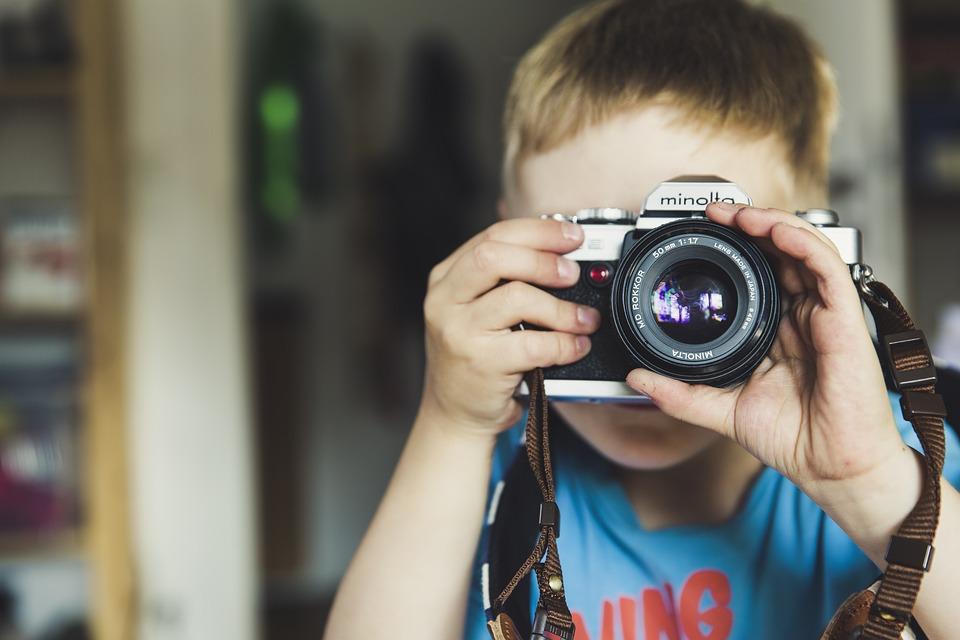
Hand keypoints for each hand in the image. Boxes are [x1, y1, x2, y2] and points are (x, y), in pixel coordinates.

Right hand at [420, 218, 599, 438]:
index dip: (537, 231)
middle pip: (495, 256)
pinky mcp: (480, 363)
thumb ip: (504, 280)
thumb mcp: (476, 310)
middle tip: (573, 273)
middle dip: (544, 259)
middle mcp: (445, 301)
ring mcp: (459, 332)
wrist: (454, 413)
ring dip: (561, 307)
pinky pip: (533, 344)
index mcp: (446, 278)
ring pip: (517, 297)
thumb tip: (561, 253)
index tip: (571, 235)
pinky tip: (575, 346)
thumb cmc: (474, 358)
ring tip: (583, 318)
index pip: (492, 236)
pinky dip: (564, 343)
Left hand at [625, 203, 910, 500]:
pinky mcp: (843, 318)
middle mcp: (802, 315)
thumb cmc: (793, 438)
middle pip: (780, 251)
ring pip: (803, 248)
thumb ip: (679, 393)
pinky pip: (826, 266)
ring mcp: (823, 313)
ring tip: (736, 213)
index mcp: (777, 329)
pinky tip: (774, 230)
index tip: (701, 233)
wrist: (830, 467)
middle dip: (748, 224)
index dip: (734, 248)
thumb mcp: (720, 410)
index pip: (759, 272)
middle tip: (713, 212)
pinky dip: (800, 241)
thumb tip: (636, 378)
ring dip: (771, 222)